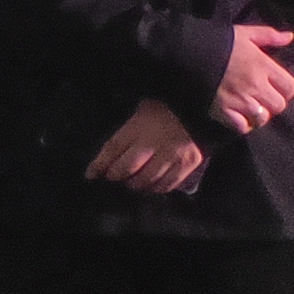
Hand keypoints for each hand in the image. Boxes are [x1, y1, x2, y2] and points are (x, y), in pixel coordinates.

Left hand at [91, 98, 211, 194]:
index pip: (112, 149)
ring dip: (134, 184)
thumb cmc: (166, 106)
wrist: (203, 105)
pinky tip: (151, 185)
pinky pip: (167, 184)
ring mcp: (173, 154)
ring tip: (132, 182)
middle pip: (127, 168)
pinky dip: (155, 188)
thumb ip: (126, 130)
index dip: (99, 164)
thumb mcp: (141, 109)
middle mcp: (155, 142)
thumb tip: (107, 154)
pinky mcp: (189, 162)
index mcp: (139, 125)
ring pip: (146, 180)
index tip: (91, 174)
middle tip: (113, 177)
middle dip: (116, 176)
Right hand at [214, 24, 293, 133]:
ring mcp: (238, 100)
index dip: (285, 90)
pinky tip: (239, 119)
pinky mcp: (221, 110)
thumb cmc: (215, 42)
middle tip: (262, 100)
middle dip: (272, 104)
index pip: (289, 87)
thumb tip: (288, 37)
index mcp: (262, 66)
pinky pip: (241, 127)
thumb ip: (268, 35)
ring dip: (258, 116)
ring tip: (250, 110)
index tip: (276, 89)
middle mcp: (254, 85)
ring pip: (262, 118)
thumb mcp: (244, 33)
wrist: (183, 53)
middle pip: (278, 105)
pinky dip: (243, 125)